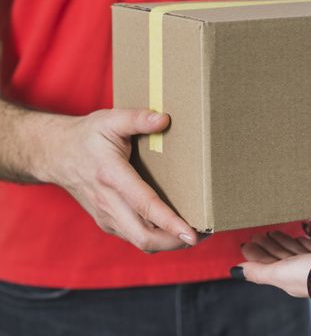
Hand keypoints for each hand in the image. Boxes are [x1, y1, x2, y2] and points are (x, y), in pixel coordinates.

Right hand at [38, 109, 197, 251]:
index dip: (171, 223)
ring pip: (141, 242)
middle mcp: (108, 203)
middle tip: (205, 233)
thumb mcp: (109, 120)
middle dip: (177, 242)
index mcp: (112, 177)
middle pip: (145, 238)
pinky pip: (135, 238)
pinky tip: (175, 229)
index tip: (193, 233)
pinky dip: (158, 239)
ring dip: (170, 243)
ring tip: (198, 233)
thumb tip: (164, 119)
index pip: (146, 206)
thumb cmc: (86, 136)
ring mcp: (107, 216)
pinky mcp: (108, 222)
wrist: (54, 154)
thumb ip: (137, 118)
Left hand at [235, 224, 310, 296]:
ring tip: (282, 230)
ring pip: (300, 249)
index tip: (247, 241)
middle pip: (284, 255)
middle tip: (261, 232)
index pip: (268, 262)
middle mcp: (305, 269)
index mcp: (290, 275)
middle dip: (272, 244)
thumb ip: (259, 271)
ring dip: (289, 240)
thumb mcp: (281, 272)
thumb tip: (236, 271)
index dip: (257, 252)